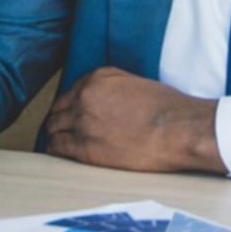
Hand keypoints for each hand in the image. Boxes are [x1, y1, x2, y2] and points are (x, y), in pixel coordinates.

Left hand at [44, 67, 224, 174]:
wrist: (176, 130)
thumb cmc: (167, 109)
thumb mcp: (137, 84)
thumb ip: (114, 89)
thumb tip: (106, 104)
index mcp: (99, 78)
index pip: (73, 91)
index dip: (73, 105)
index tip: (75, 114)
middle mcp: (85, 96)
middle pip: (59, 109)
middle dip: (61, 119)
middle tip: (65, 129)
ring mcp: (82, 121)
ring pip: (54, 127)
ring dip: (57, 134)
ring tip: (62, 142)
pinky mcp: (84, 147)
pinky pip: (57, 147)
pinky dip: (56, 149)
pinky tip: (62, 153)